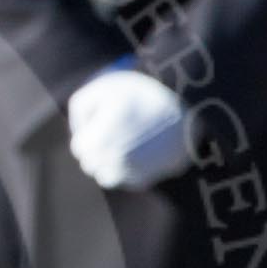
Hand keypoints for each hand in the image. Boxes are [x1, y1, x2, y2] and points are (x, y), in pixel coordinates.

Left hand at [67, 65, 189, 190]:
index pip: (80, 148)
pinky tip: (144, 148)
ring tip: (128, 140)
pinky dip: (133, 167)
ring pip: (109, 176)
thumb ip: (80, 110)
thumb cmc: (140, 90)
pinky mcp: (152, 177)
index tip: (105, 119)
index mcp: (98, 141)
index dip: (90, 131)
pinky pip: (131, 179)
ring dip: (112, 162)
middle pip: (92, 164)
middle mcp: (114, 162)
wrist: (187, 98)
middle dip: (98, 149)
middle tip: (118, 129)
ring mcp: (134, 172)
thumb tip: (80, 132)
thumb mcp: (101, 88)